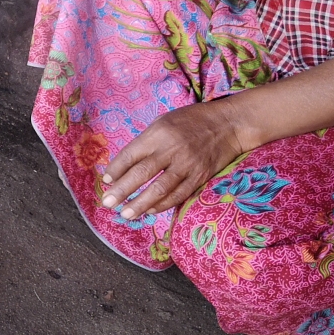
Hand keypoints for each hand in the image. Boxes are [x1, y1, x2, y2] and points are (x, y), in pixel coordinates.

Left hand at [98, 101, 245, 220]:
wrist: (228, 125)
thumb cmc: (190, 120)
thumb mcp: (163, 122)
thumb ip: (146, 142)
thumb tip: (125, 165)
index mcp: (158, 133)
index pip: (131, 154)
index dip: (116, 170)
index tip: (105, 182)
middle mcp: (171, 150)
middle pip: (142, 174)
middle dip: (122, 191)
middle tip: (108, 204)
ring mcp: (186, 165)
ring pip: (160, 189)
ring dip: (140, 204)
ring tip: (126, 214)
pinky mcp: (199, 177)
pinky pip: (178, 195)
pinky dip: (162, 205)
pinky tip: (149, 211)